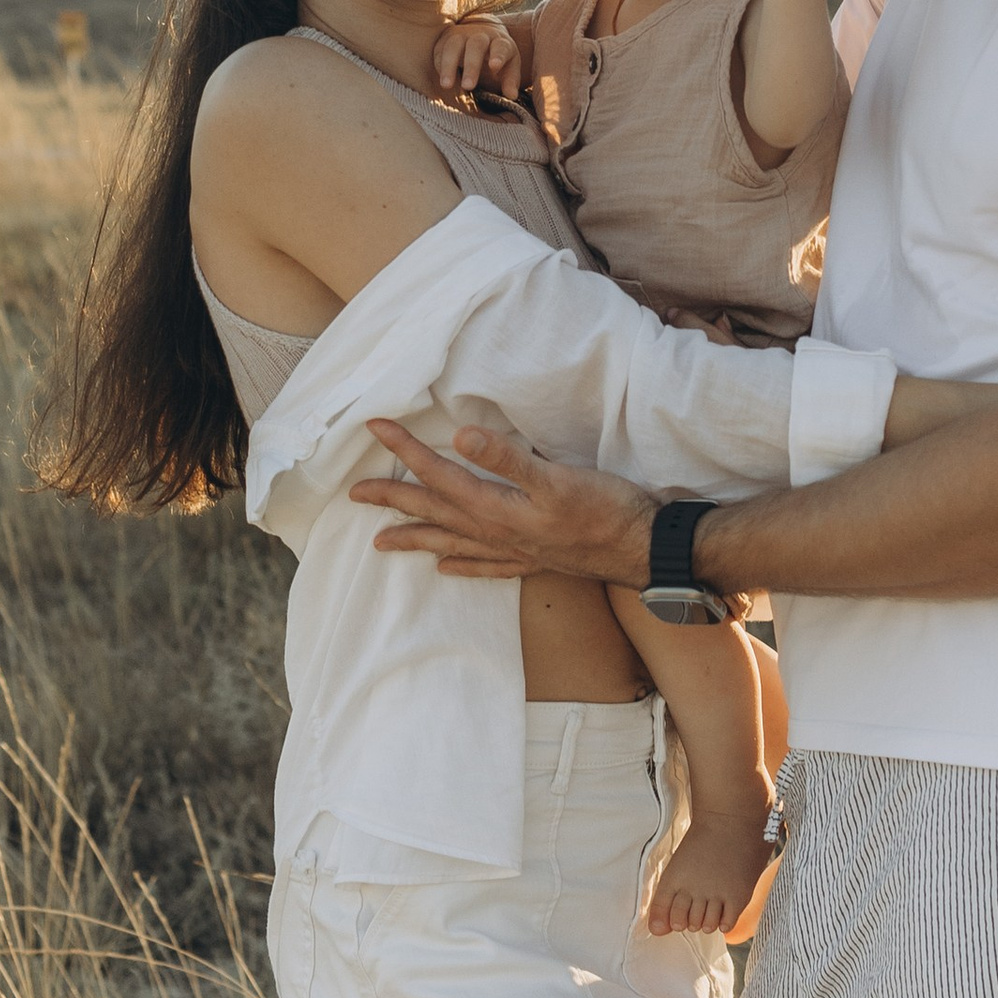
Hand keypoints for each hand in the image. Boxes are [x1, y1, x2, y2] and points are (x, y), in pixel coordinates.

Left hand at [352, 419, 656, 582]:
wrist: (644, 549)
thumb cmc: (604, 510)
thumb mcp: (557, 477)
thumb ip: (507, 458)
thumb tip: (459, 435)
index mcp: (495, 508)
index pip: (437, 474)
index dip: (404, 450)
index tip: (373, 428)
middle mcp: (496, 532)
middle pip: (433, 513)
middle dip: (392, 501)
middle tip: (353, 494)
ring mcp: (514, 549)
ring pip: (451, 543)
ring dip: (416, 538)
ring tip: (380, 543)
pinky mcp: (534, 558)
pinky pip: (485, 566)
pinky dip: (462, 565)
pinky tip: (446, 569)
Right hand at [430, 12, 524, 102]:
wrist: (480, 31)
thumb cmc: (496, 55)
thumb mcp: (509, 65)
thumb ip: (510, 80)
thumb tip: (511, 96)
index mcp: (500, 42)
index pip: (501, 47)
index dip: (498, 56)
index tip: (494, 66)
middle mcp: (480, 35)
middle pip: (476, 46)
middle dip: (471, 66)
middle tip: (468, 86)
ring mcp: (461, 35)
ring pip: (453, 46)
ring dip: (449, 66)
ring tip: (447, 86)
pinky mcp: (445, 39)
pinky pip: (440, 50)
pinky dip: (440, 65)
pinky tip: (442, 79)